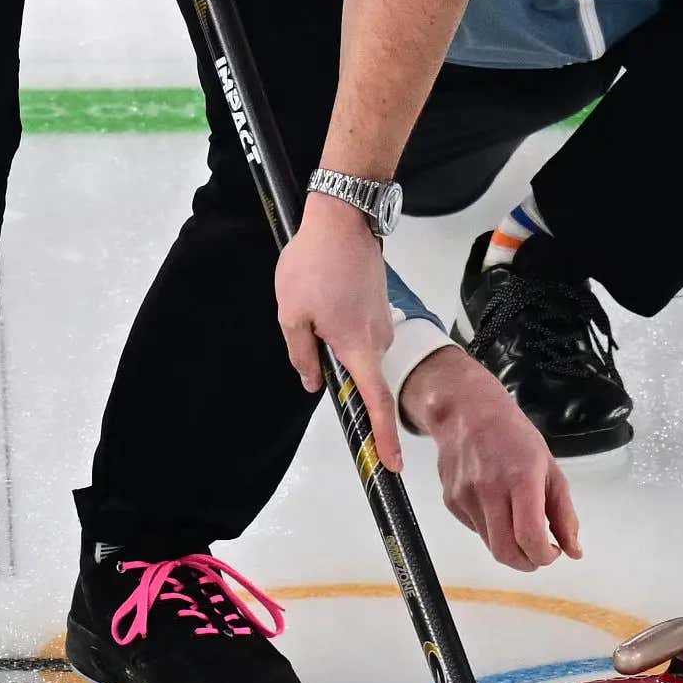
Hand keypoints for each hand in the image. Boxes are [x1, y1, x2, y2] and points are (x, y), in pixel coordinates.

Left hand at [275, 196, 403, 470]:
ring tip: (312, 300)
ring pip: (359, 350)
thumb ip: (302, 354)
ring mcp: (383, 322)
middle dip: (338, 367)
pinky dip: (343, 326)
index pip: (376, 401)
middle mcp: (378, 340)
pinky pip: (362, 331)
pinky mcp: (381, 307)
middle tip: (311, 328)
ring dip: (336, 340)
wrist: (343, 219)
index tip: (391, 464)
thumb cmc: (313, 265)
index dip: (383, 436)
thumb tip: (314, 383)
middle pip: (363, 373)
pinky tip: (324, 295)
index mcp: (356, 347)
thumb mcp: (291, 313)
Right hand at [403, 347, 581, 570]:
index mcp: (520, 478)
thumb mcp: (550, 468)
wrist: (467, 412)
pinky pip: (477, 531)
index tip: (553, 552)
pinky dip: (493, 530)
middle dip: (527, 562)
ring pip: (490, 545)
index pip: (530, 537)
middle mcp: (489, 489)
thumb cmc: (513, 435)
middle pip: (506, 552)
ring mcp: (466, 497)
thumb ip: (564, 514)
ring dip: (511, 547)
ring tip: (520, 523)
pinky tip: (498, 506)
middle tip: (539, 553)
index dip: (544, 556)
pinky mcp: (451, 502)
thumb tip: (574, 551)